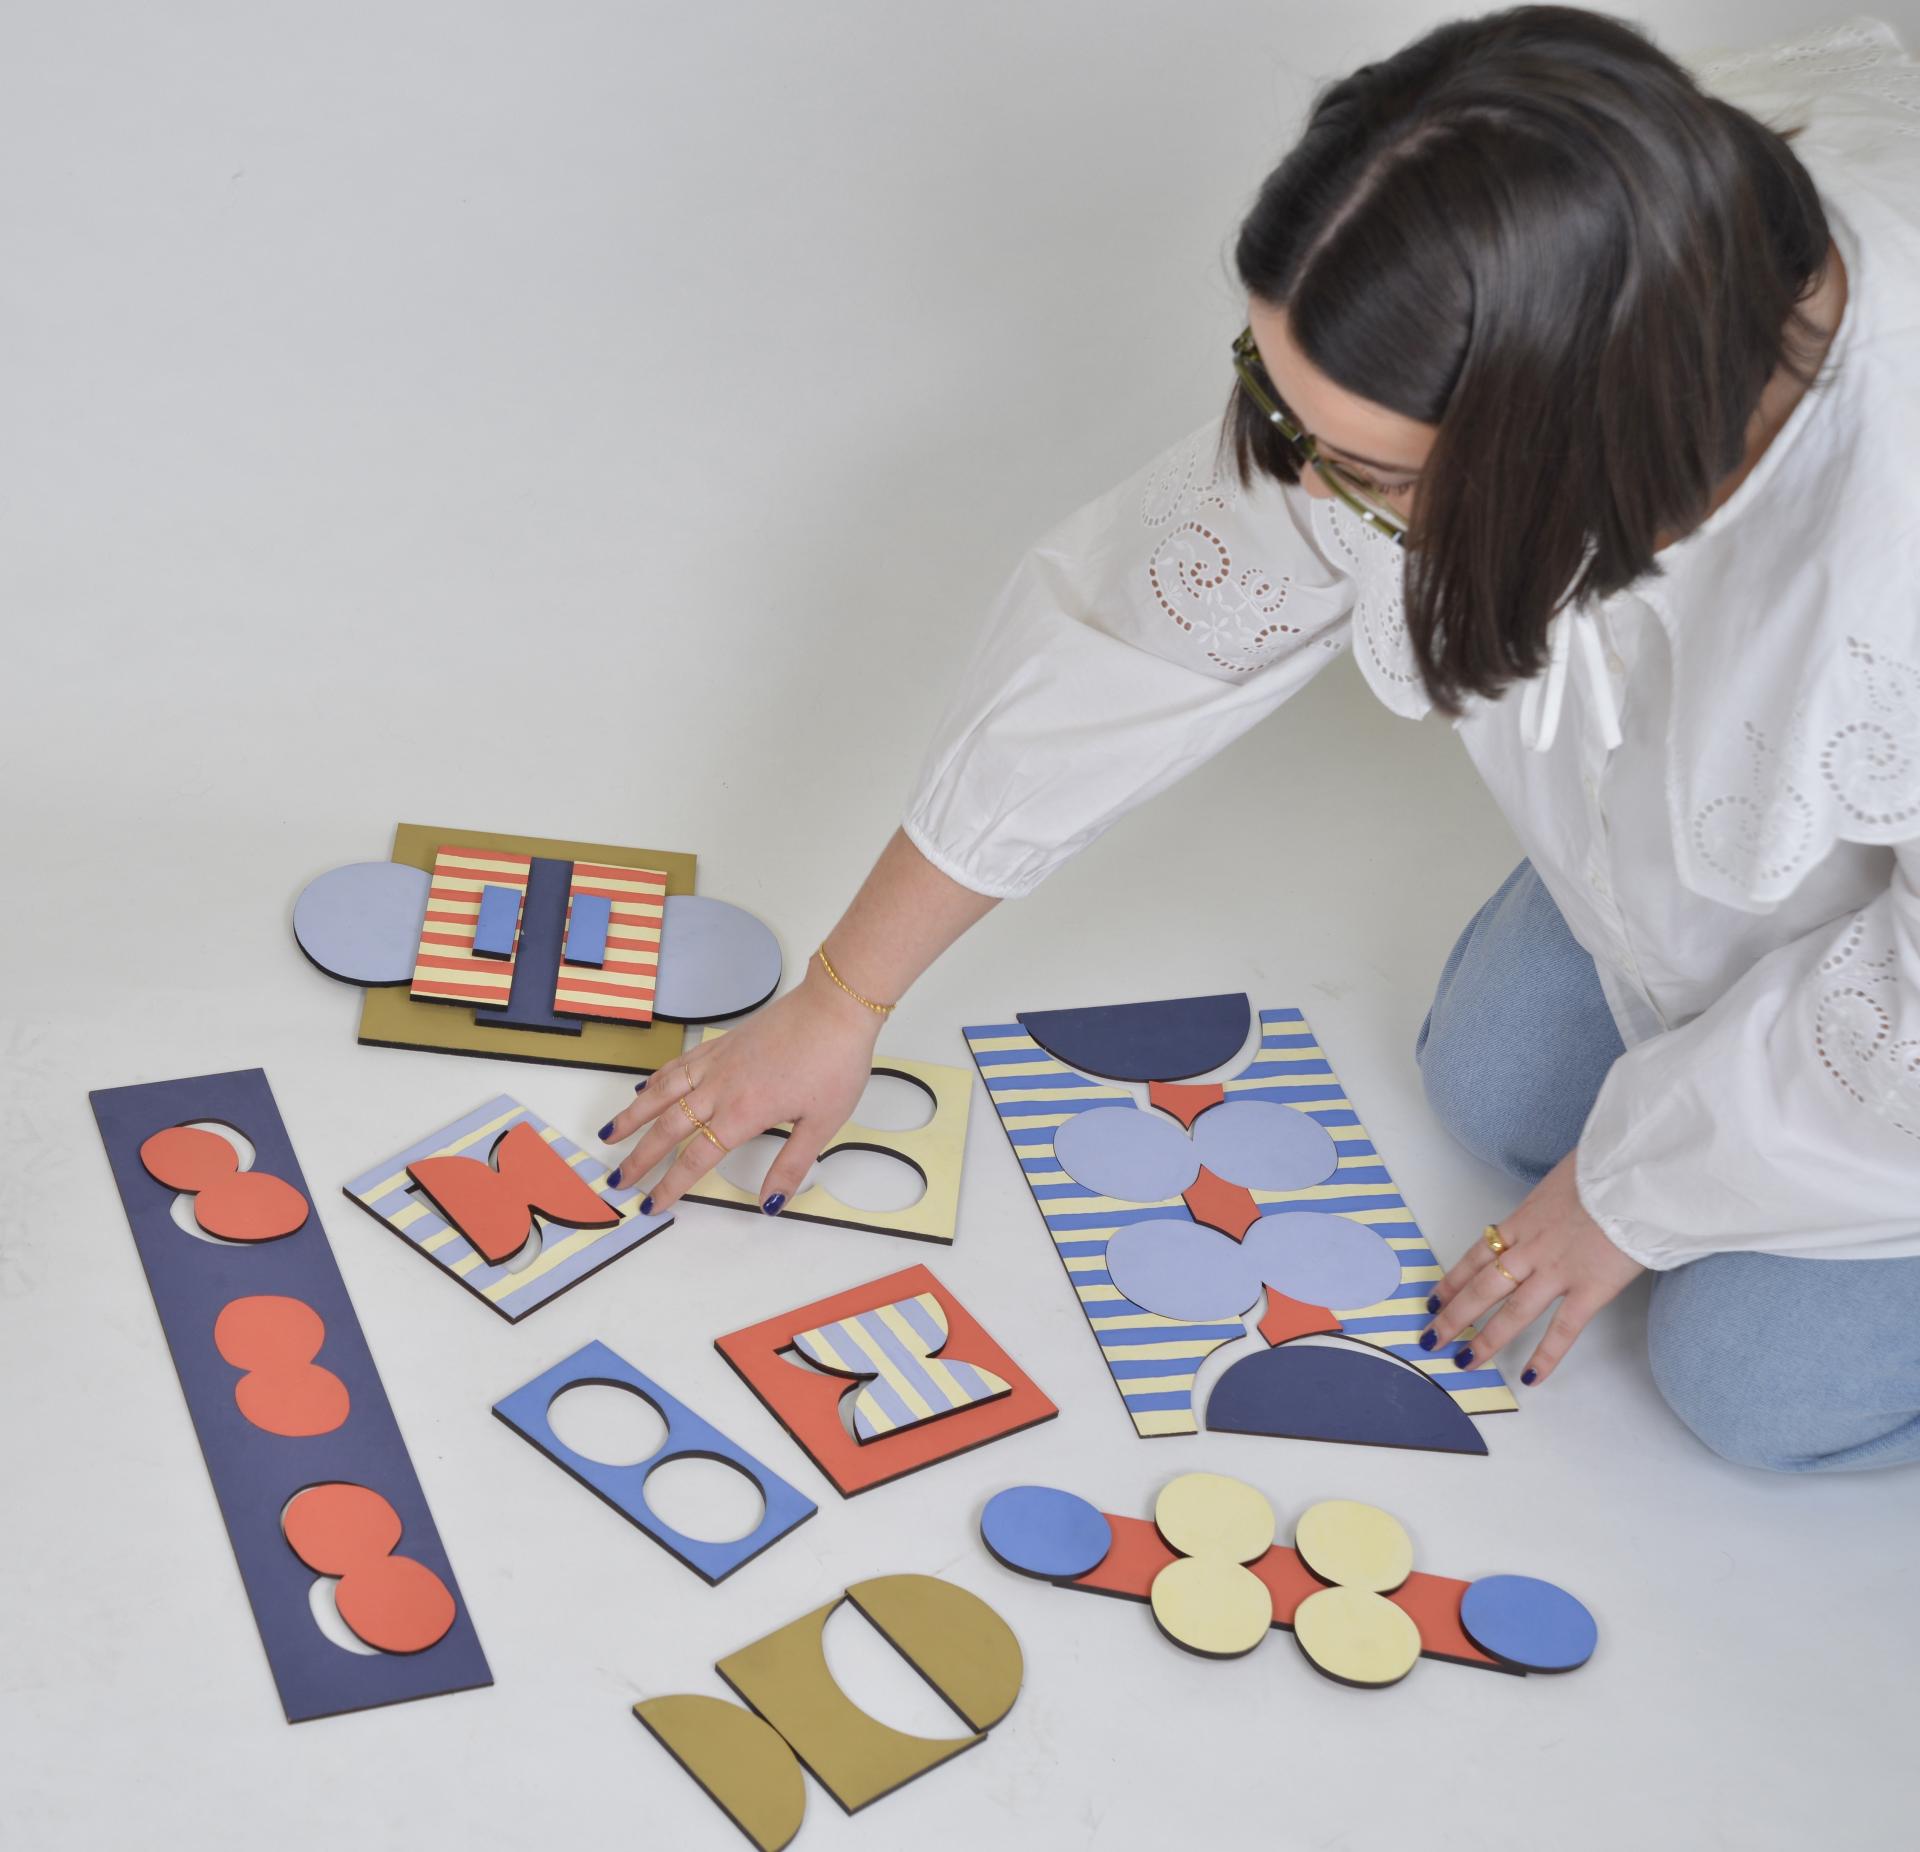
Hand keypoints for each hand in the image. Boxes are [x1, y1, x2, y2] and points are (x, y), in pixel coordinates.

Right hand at [597, 956, 882, 1215]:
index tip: (652, 1202)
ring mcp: (718, 1062)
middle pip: (668, 1128)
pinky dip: (656, 1078)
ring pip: (662, 1092)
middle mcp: (721, 1088)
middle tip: (618, 1178)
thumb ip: (791, 1164)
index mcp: (743, 1113)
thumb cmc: (834, 1061)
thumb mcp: (822, 1123)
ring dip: (633, 1115)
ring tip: (610, 1135)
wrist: (835, 1007)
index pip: (696, 1158)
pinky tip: (644, 1087)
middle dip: (640, 1157)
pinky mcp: (723, 1043)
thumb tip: (771, 1202)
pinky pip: (678, 1064)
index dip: (671, 1184)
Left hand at [1421, 1152, 1643, 1385]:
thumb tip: (1552, 1208)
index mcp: (1523, 1219)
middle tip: (1431, 1337)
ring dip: (1486, 1339)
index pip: (1477, 1255)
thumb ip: (1550, 1202)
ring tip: (1465, 1361)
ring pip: (1512, 1311)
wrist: (1634, 1173)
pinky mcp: (1591, 1287)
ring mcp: (1558, 1270)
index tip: (1434, 1299)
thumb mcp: (1563, 1179)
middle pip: (1483, 1287)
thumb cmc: (1605, 1168)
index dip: (1453, 1280)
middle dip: (1454, 1315)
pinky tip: (1530, 1377)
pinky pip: (1563, 1328)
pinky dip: (1546, 1355)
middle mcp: (1532, 1248)